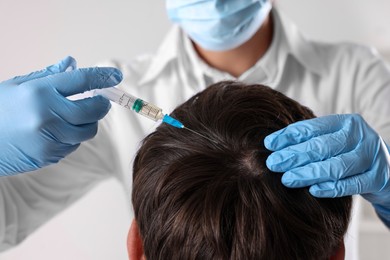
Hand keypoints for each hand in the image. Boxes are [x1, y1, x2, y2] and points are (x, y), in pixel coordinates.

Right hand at [0, 56, 122, 175]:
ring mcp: (49, 139)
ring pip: (87, 131)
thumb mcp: (18, 85)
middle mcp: (47, 116)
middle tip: (100, 100)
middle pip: (93, 110)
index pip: (81, 81)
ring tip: (75, 116)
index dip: (102, 77)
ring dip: (88, 123)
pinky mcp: (49, 156)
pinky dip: (73, 137)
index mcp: (39, 93)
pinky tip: (58, 131)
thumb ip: (48, 75)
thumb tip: (73, 63)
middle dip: (102, 104)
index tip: (115, 76)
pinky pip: (74, 145)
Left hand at [264, 114, 389, 206]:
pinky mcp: (378, 178)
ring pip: (335, 166)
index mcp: (346, 122)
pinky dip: (330, 188)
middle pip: (321, 146)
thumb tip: (273, 146)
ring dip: (308, 173)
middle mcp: (360, 136)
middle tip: (273, 164)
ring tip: (287, 179)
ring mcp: (372, 157)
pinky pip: (351, 184)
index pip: (312, 128)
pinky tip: (312, 190)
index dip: (289, 136)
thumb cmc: (350, 153)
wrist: (388, 169)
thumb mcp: (334, 141)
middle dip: (294, 155)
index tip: (269, 144)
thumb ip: (311, 140)